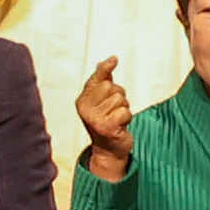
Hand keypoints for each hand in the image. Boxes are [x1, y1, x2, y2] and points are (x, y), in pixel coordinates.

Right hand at [74, 55, 133, 174]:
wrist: (109, 150)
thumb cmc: (107, 121)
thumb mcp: (101, 101)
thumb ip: (102, 81)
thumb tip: (106, 62)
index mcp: (82, 100)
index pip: (97, 79)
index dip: (106, 69)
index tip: (114, 59)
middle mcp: (85, 108)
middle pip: (111, 87)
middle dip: (119, 96)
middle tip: (114, 110)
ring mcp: (94, 118)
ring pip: (120, 99)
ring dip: (124, 108)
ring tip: (117, 118)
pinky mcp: (106, 127)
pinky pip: (125, 111)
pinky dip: (127, 118)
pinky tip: (120, 126)